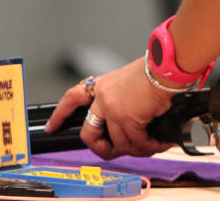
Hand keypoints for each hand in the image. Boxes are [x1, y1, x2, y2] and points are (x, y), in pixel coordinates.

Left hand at [45, 57, 173, 158]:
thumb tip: (135, 115)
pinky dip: (150, 146)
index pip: (73, 97)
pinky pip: (137, 142)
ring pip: (119, 142)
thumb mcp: (133, 78)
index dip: (60, 114)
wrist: (167, 68)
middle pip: (89, 133)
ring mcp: (114, 110)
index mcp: (104, 85)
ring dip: (137, 149)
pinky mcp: (129, 119)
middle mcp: (104, 99)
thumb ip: (125, 96)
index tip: (53, 126)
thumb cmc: (157, 69)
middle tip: (113, 152)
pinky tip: (160, 143)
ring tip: (152, 146)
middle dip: (100, 148)